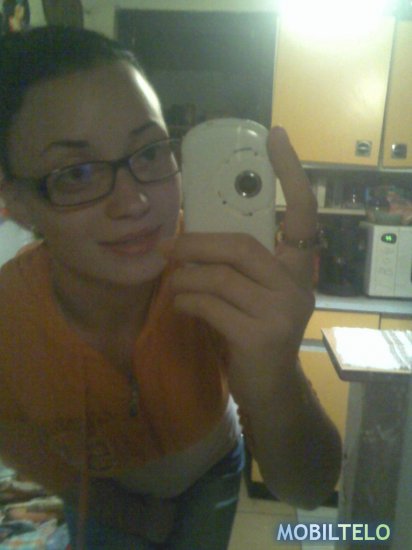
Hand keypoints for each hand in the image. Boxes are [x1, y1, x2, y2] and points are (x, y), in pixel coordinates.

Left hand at [161, 127, 316, 399]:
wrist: (270, 389)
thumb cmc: (257, 334)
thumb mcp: (256, 296)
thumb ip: (239, 267)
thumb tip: (190, 240)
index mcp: (297, 269)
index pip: (303, 214)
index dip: (290, 174)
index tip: (276, 136)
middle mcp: (296, 286)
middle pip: (241, 246)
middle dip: (196, 244)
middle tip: (166, 247)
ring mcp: (281, 312)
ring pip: (219, 277)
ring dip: (186, 278)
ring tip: (172, 283)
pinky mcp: (259, 337)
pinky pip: (210, 306)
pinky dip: (187, 302)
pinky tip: (181, 306)